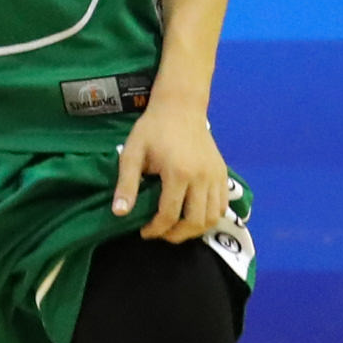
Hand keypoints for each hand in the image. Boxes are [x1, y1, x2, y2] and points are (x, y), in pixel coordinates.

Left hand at [114, 93, 228, 243]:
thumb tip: (119, 213)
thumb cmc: (153, 129)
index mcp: (178, 173)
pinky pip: (222, 206)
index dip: (155, 230)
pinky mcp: (223, 174)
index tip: (144, 231)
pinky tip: (193, 215)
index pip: (169, 215)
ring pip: (212, 218)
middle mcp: (202, 178)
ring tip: (176, 227)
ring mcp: (215, 177)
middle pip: (194, 222)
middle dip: (175, 235)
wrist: (181, 107)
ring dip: (194, 229)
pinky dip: (209, 217)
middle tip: (160, 233)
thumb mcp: (132, 153)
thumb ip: (126, 184)